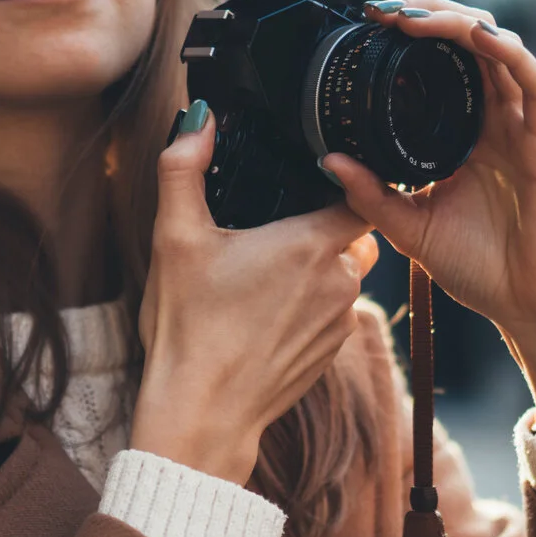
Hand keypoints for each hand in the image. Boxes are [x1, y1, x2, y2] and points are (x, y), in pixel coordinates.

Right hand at [134, 101, 380, 483]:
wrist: (202, 414)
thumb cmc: (189, 327)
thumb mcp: (174, 238)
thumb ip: (183, 170)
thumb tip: (198, 122)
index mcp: (312, 243)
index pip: (361, 195)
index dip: (345, 181)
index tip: (315, 178)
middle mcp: (340, 280)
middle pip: (352, 233)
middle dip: (322, 226)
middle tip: (273, 230)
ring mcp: (340, 321)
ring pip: (344, 274)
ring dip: (317, 269)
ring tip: (264, 274)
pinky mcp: (331, 354)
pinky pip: (333, 312)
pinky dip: (310, 306)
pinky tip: (266, 314)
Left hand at [319, 0, 535, 441]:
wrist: (532, 310)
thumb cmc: (483, 269)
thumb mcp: (410, 227)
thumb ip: (372, 194)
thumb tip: (328, 160)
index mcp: (468, 133)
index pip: (443, 62)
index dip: (413, 32)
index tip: (368, 18)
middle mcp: (499, 121)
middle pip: (470, 43)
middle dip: (429, 14)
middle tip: (384, 7)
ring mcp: (526, 129)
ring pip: (501, 50)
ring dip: (459, 23)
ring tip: (416, 15)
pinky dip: (511, 54)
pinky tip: (480, 37)